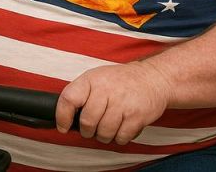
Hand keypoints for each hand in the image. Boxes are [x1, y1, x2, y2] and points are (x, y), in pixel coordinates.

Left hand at [56, 62, 170, 144]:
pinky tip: (123, 126)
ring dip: (104, 135)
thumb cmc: (121, 81)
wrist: (153, 78)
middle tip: (92, 128)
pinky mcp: (137, 116)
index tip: (63, 126)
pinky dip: (120, 137)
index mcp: (92, 79)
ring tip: (109, 126)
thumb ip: (82, 93)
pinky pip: (121, 138)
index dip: (62, 116)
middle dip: (87, 131)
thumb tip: (64, 116)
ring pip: (103, 133)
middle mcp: (106, 89)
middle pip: (87, 122)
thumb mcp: (97, 77)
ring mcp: (122, 103)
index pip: (69, 98)